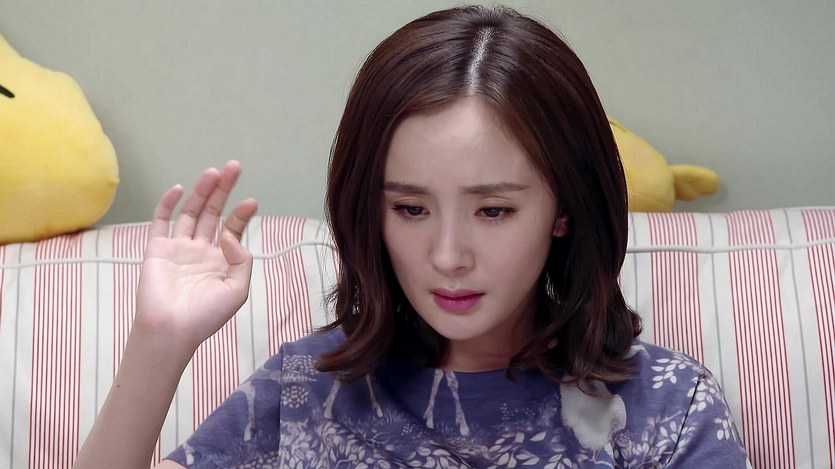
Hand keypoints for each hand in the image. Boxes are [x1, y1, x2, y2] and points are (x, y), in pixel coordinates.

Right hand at [133, 160, 257, 352]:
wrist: (172, 329)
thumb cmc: (205, 316)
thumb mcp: (237, 290)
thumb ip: (241, 261)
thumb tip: (229, 235)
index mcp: (221, 261)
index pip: (232, 229)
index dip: (241, 214)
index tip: (251, 202)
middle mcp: (200, 251)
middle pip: (213, 213)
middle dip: (223, 190)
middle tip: (234, 167)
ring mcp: (178, 248)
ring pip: (191, 212)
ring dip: (202, 191)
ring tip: (213, 172)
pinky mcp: (157, 249)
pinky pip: (162, 221)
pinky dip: (168, 204)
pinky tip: (180, 189)